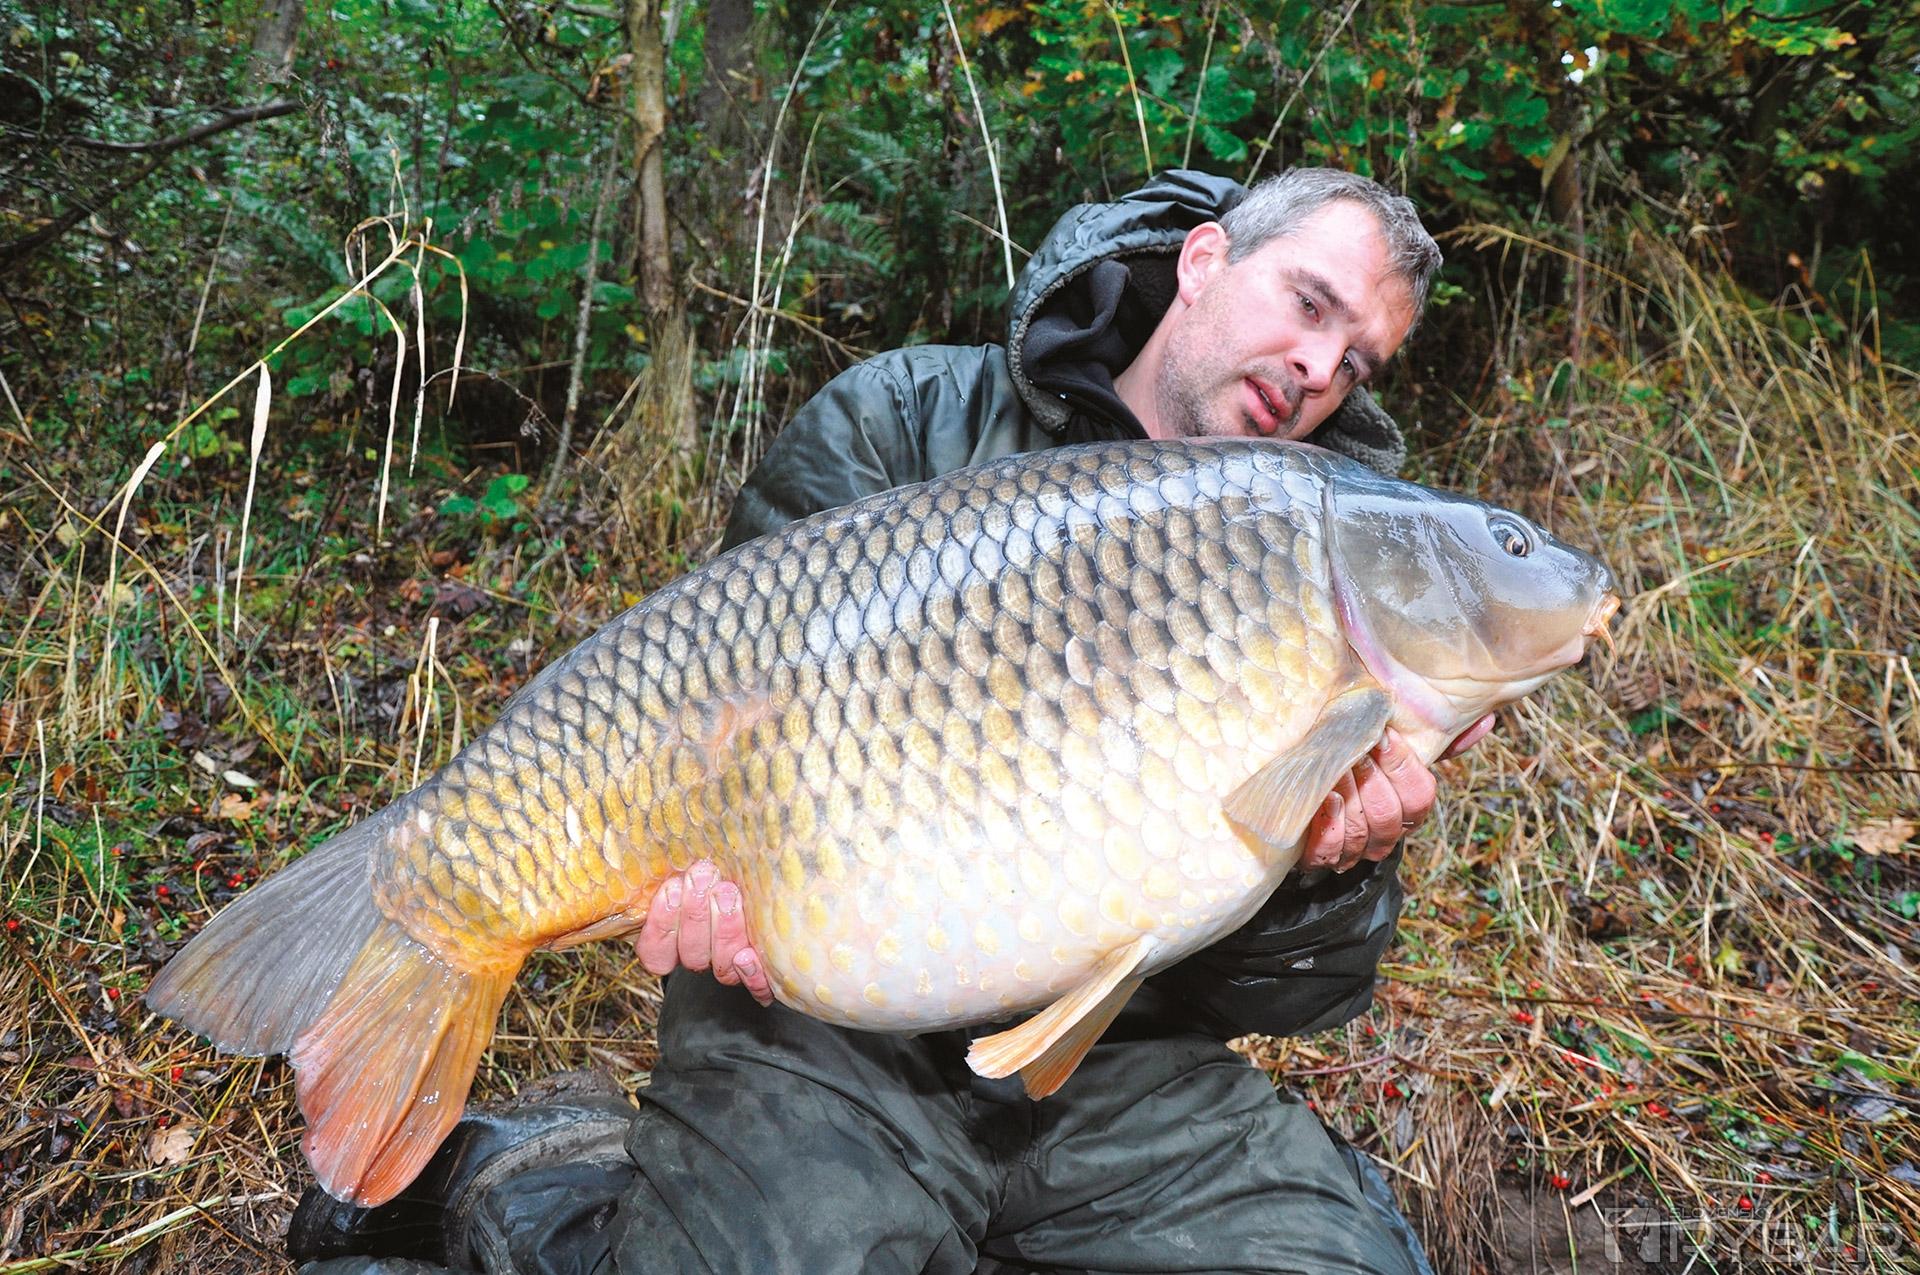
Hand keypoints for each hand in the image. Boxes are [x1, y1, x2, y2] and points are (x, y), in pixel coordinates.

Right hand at [630, 860, 772, 1005]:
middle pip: (692, 955)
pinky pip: (755, 984)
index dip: (661, 924)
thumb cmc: (711, 870)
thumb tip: (647, 837)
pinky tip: (749, 955)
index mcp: (670, 942)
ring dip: (723, 930)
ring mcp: (728, 965)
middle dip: (695, 914)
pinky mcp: (759, 969)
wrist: (754, 879)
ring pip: (722, 966)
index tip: (671, 887)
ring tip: (727, 893)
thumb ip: (674, 869)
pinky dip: (753, 974)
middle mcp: (698, 957)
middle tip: (702, 878)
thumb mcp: (685, 867)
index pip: (655, 952)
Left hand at [1301, 715, 1495, 872]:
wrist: (1306, 800)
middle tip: (1354, 751)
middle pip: (1390, 814)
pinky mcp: (1324, 858)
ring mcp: (1356, 850)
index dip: (1402, 766)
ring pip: (1363, 830)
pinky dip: (1329, 824)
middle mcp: (1386, 834)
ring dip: (1348, 796)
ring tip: (1334, 770)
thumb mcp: (1393, 749)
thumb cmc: (1358, 768)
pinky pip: (1332, 848)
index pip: (1419, 794)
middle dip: (1370, 779)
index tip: (1384, 735)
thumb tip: (1485, 720)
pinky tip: (1324, 800)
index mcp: (1408, 808)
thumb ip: (1437, 739)